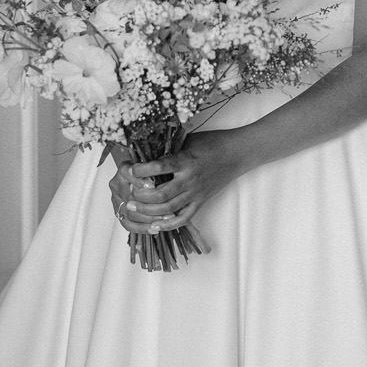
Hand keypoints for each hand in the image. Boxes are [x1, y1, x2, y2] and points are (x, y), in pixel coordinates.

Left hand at [122, 137, 239, 232]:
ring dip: (148, 211)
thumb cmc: (212, 142)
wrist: (238, 153)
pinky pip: (183, 218)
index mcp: (185, 161)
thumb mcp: (187, 140)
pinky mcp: (201, 202)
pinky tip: (154, 226)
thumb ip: (168, 149)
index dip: (140, 170)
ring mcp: (196, 193)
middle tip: (128, 195)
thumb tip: (143, 152)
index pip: (157, 168)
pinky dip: (167, 225)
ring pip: (168, 209)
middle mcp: (190, 179)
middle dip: (140, 197)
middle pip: (160, 195)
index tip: (129, 169)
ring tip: (134, 208)